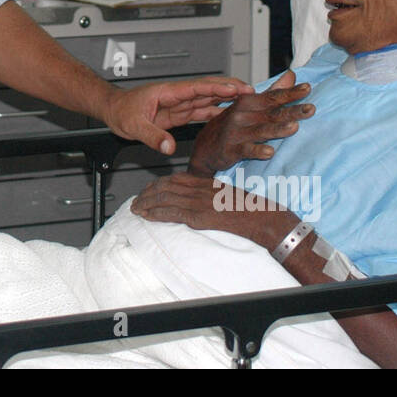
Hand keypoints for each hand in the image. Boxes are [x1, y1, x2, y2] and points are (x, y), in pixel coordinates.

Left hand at [99, 76, 252, 154]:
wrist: (113, 110)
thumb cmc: (121, 111)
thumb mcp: (133, 125)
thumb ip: (152, 136)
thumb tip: (169, 147)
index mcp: (168, 92)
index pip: (198, 88)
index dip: (218, 87)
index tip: (237, 88)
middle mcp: (176, 96)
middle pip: (208, 90)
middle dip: (230, 89)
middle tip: (252, 91)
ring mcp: (179, 104)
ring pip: (207, 99)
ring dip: (226, 99)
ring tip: (248, 100)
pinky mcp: (178, 114)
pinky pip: (200, 111)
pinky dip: (216, 111)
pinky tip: (229, 114)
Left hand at [131, 173, 295, 246]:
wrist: (260, 216)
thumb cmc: (246, 208)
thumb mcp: (223, 195)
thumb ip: (207, 194)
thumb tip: (195, 201)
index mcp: (204, 182)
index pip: (173, 179)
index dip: (156, 184)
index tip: (147, 190)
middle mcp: (198, 188)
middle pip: (164, 186)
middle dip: (146, 194)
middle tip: (136, 202)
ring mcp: (197, 201)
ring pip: (163, 198)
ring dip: (146, 204)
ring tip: (136, 210)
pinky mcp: (198, 215)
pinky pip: (171, 213)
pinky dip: (155, 214)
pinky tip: (147, 216)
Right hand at [186, 70, 312, 175]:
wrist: (204, 148)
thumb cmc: (231, 125)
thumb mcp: (249, 106)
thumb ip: (272, 92)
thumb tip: (291, 76)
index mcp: (248, 103)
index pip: (274, 96)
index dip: (291, 93)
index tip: (307, 88)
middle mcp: (242, 115)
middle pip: (272, 113)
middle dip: (292, 111)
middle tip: (310, 109)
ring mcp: (236, 133)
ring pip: (261, 130)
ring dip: (278, 129)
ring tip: (294, 127)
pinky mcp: (231, 149)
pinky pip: (246, 150)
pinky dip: (257, 150)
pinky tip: (269, 152)